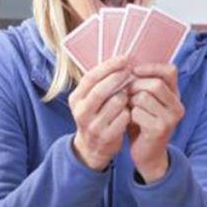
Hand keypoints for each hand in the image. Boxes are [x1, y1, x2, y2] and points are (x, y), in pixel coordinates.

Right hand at [68, 56, 131, 170]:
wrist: (92, 147)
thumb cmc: (96, 115)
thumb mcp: (90, 99)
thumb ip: (100, 82)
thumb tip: (121, 61)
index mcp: (76, 99)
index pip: (91, 78)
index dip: (109, 66)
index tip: (124, 59)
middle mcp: (81, 112)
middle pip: (101, 90)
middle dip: (118, 77)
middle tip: (130, 70)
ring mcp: (94, 126)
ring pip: (116, 102)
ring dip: (126, 96)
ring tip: (128, 95)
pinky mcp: (107, 137)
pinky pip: (125, 117)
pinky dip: (129, 111)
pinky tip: (129, 111)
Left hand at [127, 63, 184, 182]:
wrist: (148, 154)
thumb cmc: (144, 124)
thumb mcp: (147, 102)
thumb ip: (144, 85)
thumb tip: (128, 67)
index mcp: (175, 95)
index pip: (170, 71)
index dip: (151, 67)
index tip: (134, 71)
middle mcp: (177, 106)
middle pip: (156, 84)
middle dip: (136, 86)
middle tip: (126, 93)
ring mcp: (170, 119)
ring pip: (144, 97)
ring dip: (130, 101)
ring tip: (128, 108)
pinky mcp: (160, 130)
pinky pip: (138, 113)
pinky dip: (129, 115)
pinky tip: (129, 121)